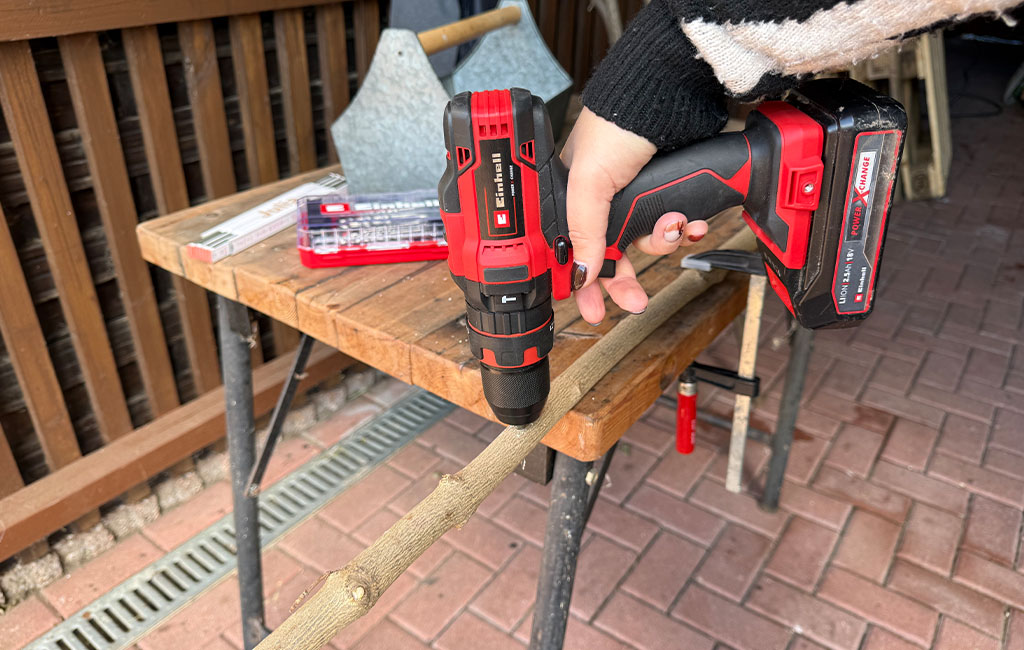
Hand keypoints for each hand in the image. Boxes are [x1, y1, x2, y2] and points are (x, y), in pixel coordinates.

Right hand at [561, 108, 707, 324]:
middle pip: (614, 258)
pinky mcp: (670, 194)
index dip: (583, 283)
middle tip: (635, 302)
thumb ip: (583, 230)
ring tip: (674, 224)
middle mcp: (605, 203)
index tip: (592, 311)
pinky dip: (686, 229)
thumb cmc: (617, 126)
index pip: (573, 253)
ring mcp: (639, 199)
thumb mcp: (589, 181)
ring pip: (650, 245)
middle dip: (627, 282)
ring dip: (664, 242)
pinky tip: (691, 221)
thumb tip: (581, 273)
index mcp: (574, 199)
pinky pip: (677, 228)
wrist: (668, 97)